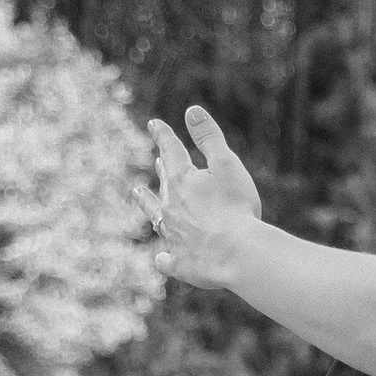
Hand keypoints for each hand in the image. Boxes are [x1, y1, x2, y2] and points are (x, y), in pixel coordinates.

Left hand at [147, 104, 262, 292]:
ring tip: (138, 193)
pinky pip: (167, 260)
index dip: (163, 135)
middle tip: (158, 161)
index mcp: (182, 180)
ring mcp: (173, 237)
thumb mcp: (227, 165)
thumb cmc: (236, 208)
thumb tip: (191, 111)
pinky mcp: (180, 264)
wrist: (236, 255)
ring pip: (156, 216)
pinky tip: (162, 258)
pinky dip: (165, 258)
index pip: (170, 150)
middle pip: (164, 183)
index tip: (154, 124)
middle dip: (162, 170)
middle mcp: (171, 207)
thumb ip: (209, 138)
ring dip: (147, 203)